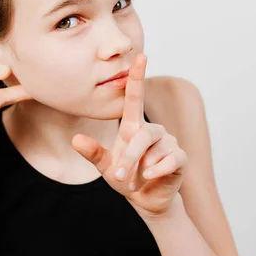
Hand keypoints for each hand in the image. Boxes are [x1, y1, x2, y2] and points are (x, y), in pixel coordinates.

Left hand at [71, 54, 187, 219]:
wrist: (145, 200)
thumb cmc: (125, 178)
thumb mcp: (105, 166)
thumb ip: (93, 152)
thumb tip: (76, 139)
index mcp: (132, 127)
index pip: (135, 97)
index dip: (137, 77)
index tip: (140, 55)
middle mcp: (151, 131)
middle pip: (142, 135)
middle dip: (129, 158)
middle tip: (119, 177)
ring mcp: (168, 142)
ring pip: (154, 149)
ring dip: (140, 168)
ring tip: (134, 181)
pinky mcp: (180, 157)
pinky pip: (171, 159)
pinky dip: (158, 171)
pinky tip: (150, 178)